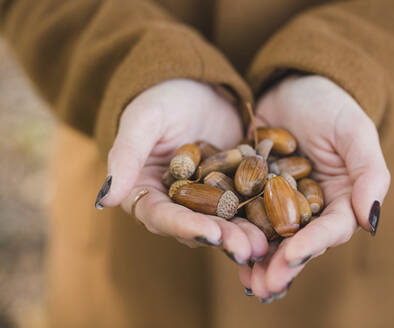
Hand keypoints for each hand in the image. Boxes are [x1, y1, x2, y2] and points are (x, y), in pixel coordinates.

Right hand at [95, 79, 267, 263]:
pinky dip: (261, 215)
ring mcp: (207, 197)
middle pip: (196, 226)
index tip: (209, 235)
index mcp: (147, 191)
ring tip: (266, 244)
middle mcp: (176, 201)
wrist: (197, 84)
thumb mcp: (143, 121)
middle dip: (222, 239)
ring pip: (224, 221)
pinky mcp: (233, 187)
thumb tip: (105, 200)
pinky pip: (247, 204)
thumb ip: (126, 156)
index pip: (162, 216)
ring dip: (244, 234)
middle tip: (246, 249)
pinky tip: (279, 223)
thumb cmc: (162, 97)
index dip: (184, 227)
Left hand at [239, 75, 390, 300]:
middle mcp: (312, 207)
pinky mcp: (255, 192)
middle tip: (264, 285)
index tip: (292, 256)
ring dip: (260, 261)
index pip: (331, 228)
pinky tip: (225, 251)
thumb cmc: (331, 104)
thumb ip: (369, 173)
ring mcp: (281, 202)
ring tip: (246, 281)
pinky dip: (238, 235)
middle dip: (284, 265)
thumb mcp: (354, 131)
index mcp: (341, 198)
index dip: (313, 244)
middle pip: (300, 241)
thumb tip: (370, 222)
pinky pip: (246, 216)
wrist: (293, 86)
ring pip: (273, 238)